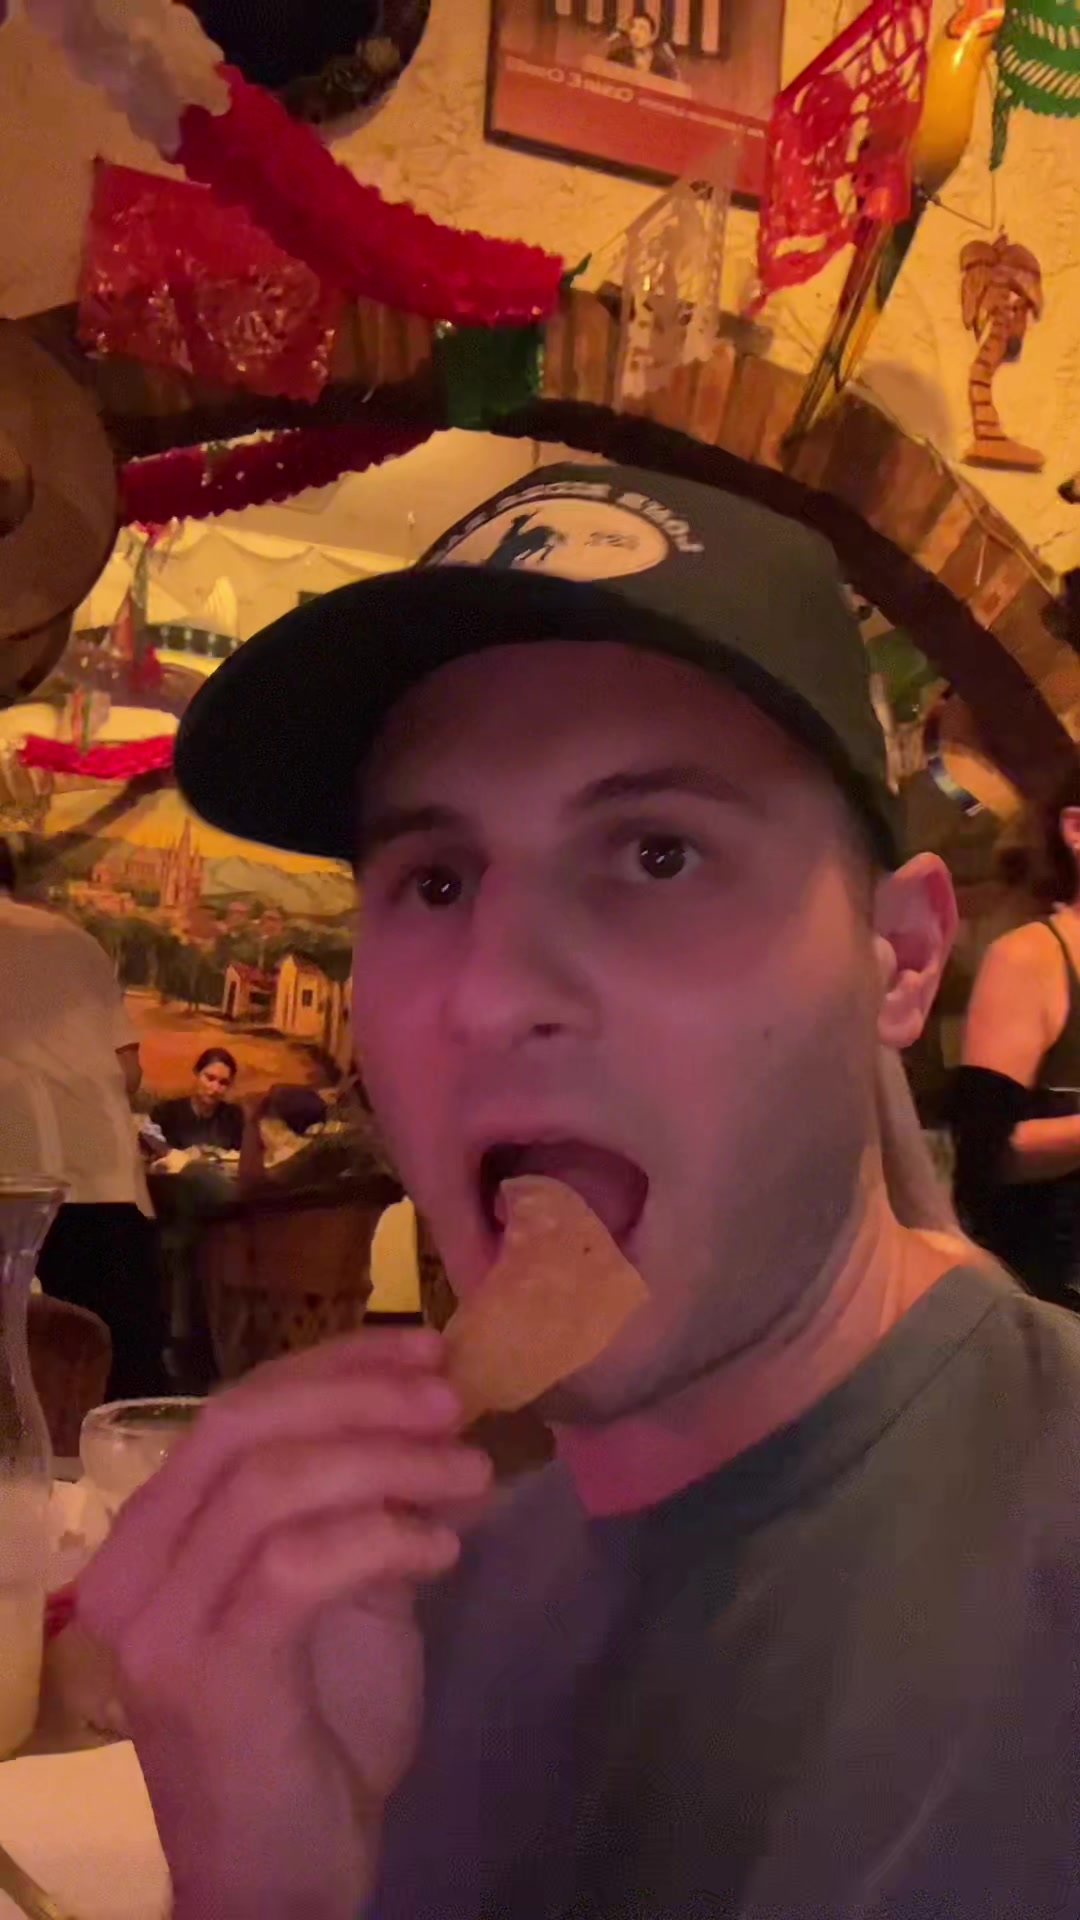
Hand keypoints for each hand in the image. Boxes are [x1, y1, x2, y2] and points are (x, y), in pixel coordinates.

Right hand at [77, 1329, 491, 1919]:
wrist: (281, 1883)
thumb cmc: (315, 1738)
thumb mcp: (346, 1597)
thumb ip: (364, 1509)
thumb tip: (438, 1419)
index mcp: (161, 1536)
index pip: (238, 1408)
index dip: (337, 1363)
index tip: (427, 1351)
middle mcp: (138, 1569)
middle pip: (241, 1427)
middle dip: (360, 1396)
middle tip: (454, 1401)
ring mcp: (161, 1623)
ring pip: (268, 1485)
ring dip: (386, 1462)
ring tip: (471, 1476)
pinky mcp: (205, 1675)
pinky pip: (292, 1565)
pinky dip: (378, 1537)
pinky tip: (442, 1551)